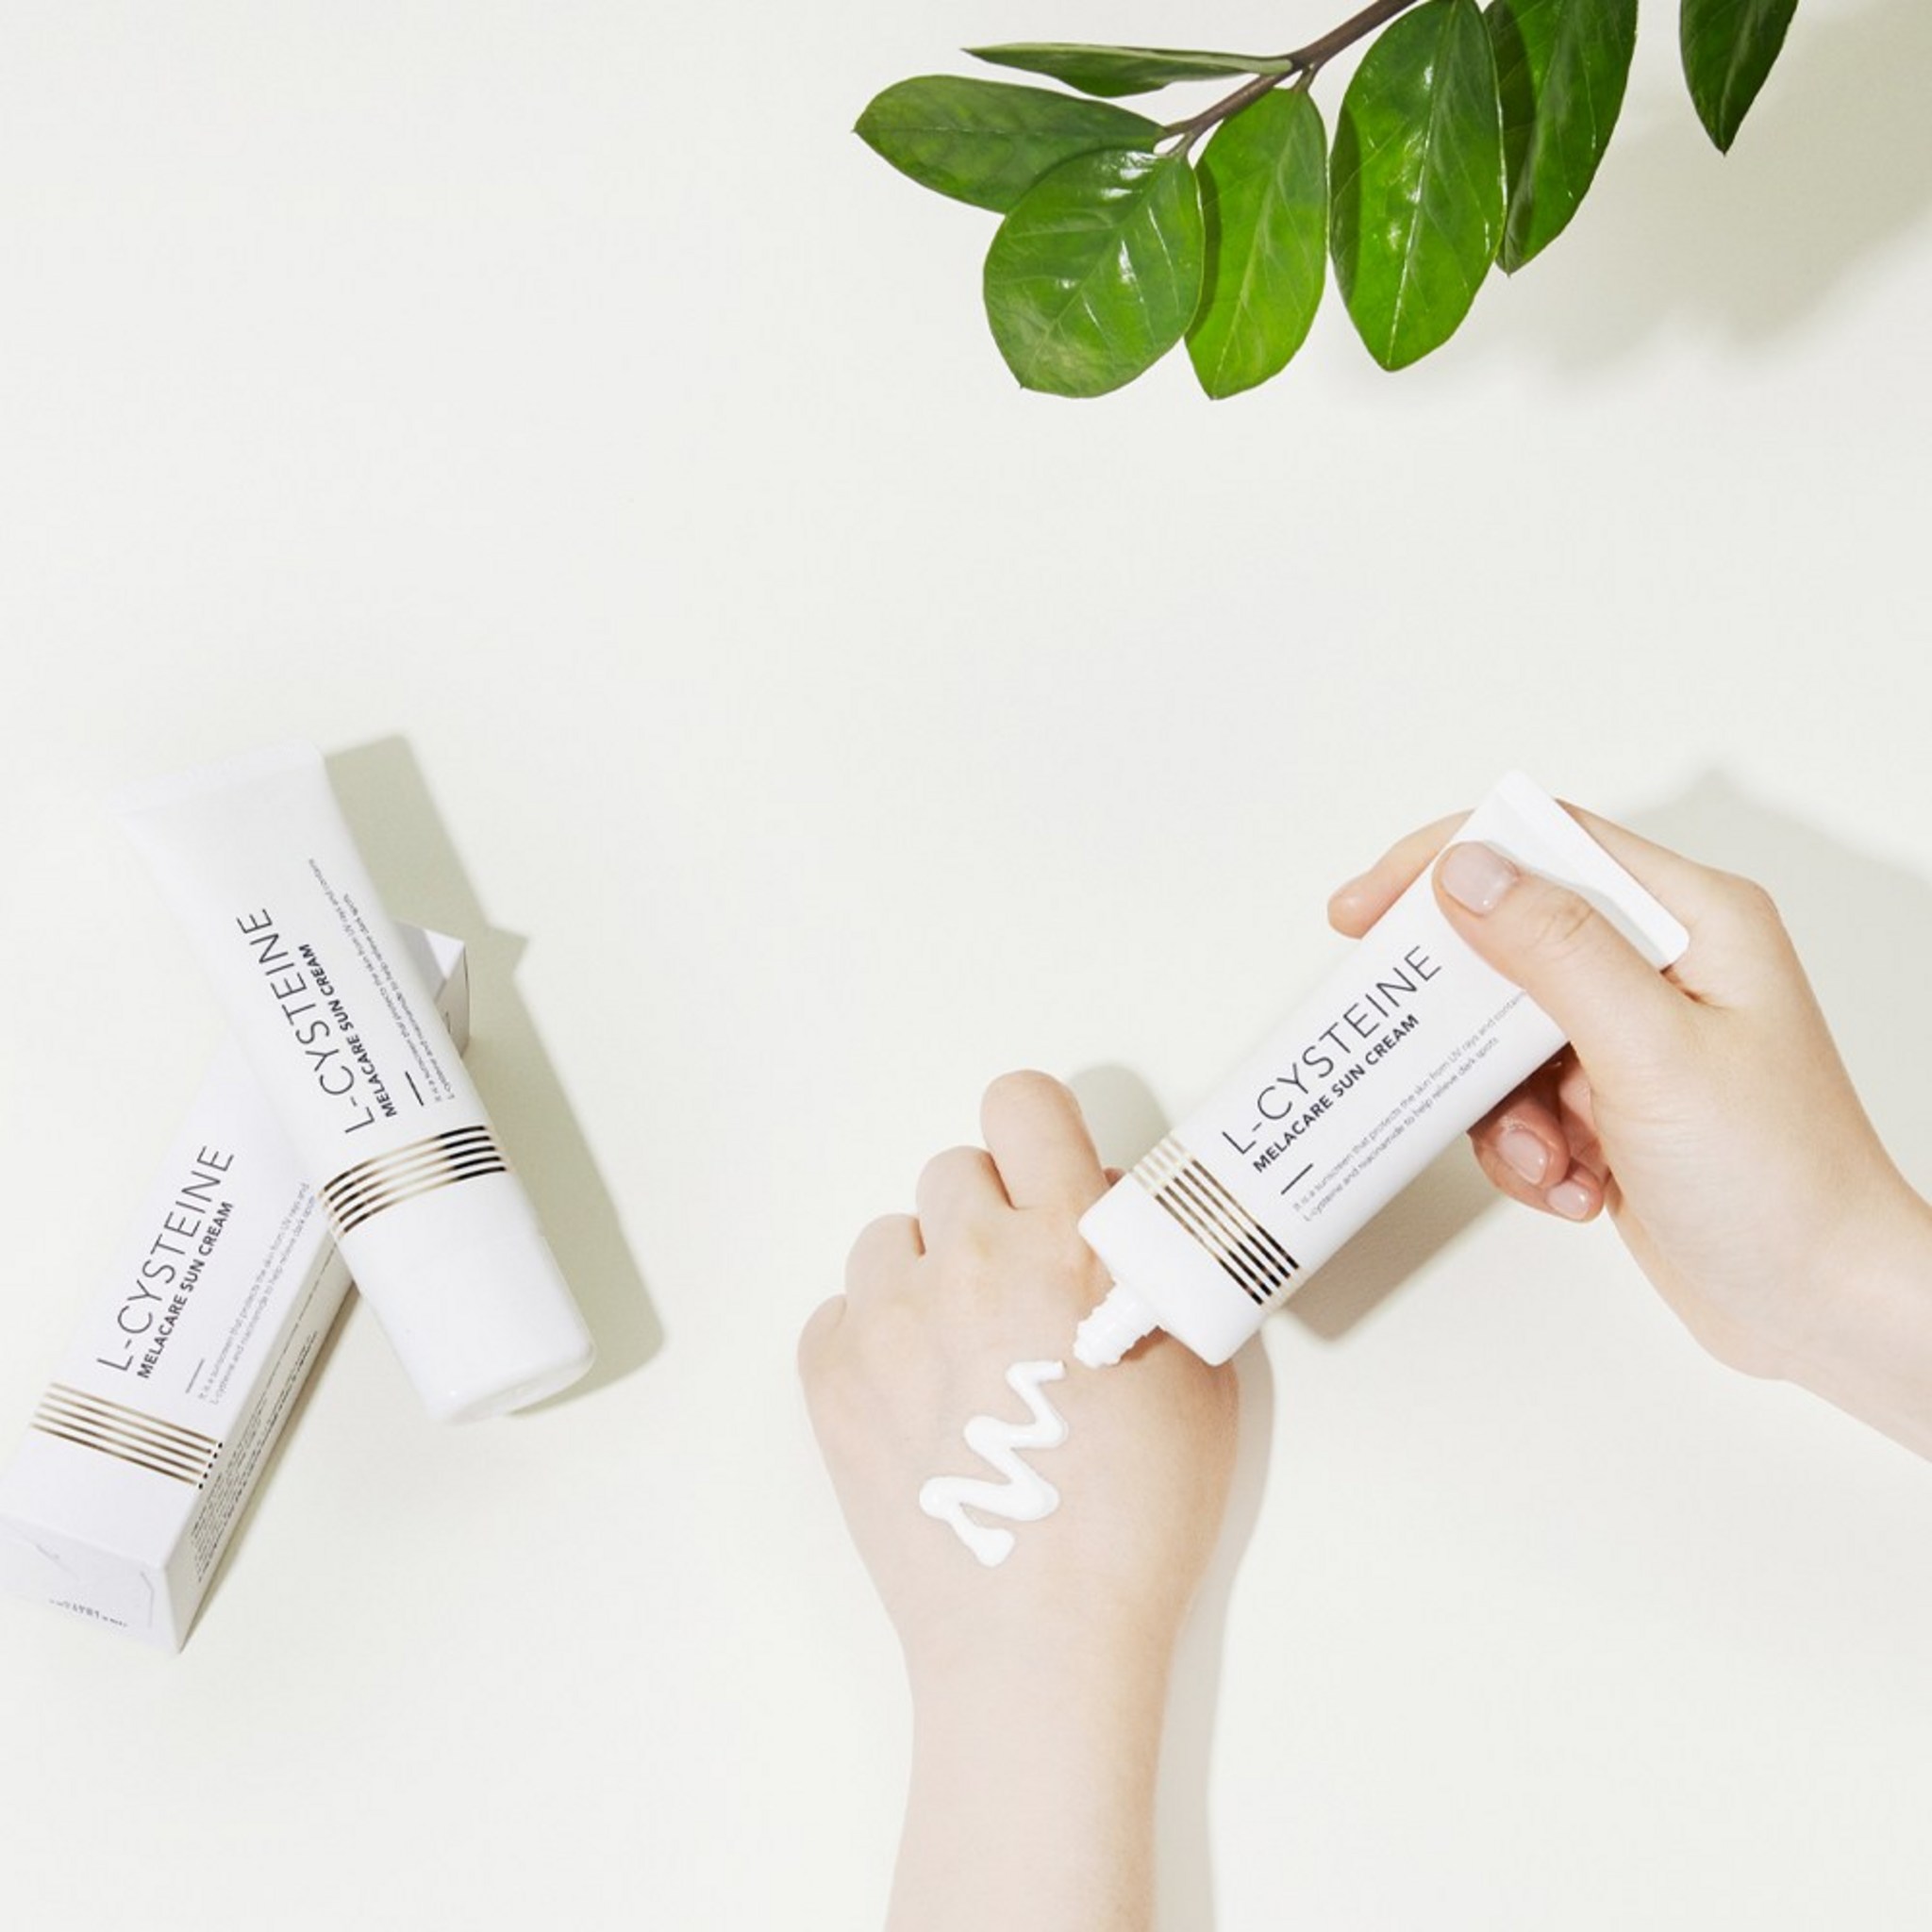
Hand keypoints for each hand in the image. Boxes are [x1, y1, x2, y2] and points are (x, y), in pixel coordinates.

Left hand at [799, 1070, 1237, 1929]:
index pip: (1021, 1102)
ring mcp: (888, 1317)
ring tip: (961, 1355)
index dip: (1034, 1131)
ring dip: (925, 1274)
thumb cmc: (1136, 1517)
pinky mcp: (829, 1377)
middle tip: (1015, 1291)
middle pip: (952, 1171)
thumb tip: (1102, 1210)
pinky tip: (916, 1398)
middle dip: (986, 1216)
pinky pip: (839, 1312)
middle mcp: (970, 1259)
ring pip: (890, 1239)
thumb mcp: (1199, 1370)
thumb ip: (1156, 1266)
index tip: (1043, 1172)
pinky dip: (871, 1339)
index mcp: (1066, 1242)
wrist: (1041, 1636)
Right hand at [1330, 805, 1931, 1452]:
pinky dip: (1527, 1149)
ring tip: (1550, 1157)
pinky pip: (1519, 1100)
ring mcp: (1635, 1038)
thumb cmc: (1782, 1183)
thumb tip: (1469, 869)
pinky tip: (1576, 1186)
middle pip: (1512, 939)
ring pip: (1502, 1034)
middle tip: (1407, 1039)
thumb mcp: (1653, 1054)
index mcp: (1695, 921)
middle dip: (1462, 1010)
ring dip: (1501, 1106)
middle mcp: (1664, 966)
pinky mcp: (1613, 1102)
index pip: (1547, 845)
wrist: (1822, 1308)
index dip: (1449, 861)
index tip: (1369, 910)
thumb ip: (1558, 952)